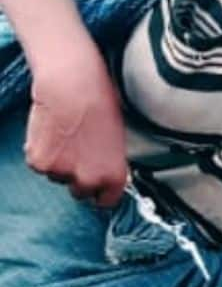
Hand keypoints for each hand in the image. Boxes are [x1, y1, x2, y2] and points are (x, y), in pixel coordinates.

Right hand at [25, 41, 128, 207]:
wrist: (72, 85)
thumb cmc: (98, 102)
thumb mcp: (117, 138)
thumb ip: (108, 161)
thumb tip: (101, 169)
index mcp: (113, 176)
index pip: (106, 201)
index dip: (100, 191)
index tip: (97, 184)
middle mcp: (88, 180)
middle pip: (80, 191)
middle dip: (77, 175)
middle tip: (78, 150)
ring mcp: (61, 173)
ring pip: (57, 176)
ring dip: (59, 161)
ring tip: (65, 134)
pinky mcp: (39, 163)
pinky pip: (39, 164)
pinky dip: (41, 151)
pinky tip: (51, 131)